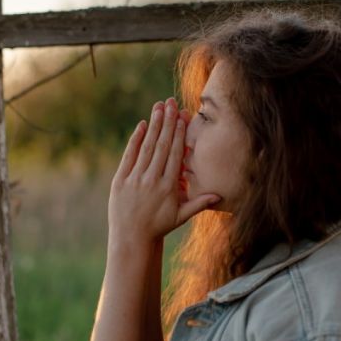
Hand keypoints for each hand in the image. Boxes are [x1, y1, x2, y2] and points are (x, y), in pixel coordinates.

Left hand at [108, 97, 220, 246]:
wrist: (132, 238)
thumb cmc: (159, 226)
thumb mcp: (181, 216)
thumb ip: (200, 203)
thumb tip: (220, 196)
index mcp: (168, 187)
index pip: (175, 155)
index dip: (179, 134)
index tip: (182, 117)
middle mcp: (152, 180)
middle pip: (162, 146)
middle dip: (167, 123)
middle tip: (171, 103)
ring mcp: (135, 179)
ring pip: (146, 148)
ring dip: (153, 126)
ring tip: (159, 108)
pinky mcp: (120, 180)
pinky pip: (129, 156)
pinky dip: (135, 140)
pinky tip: (141, 125)